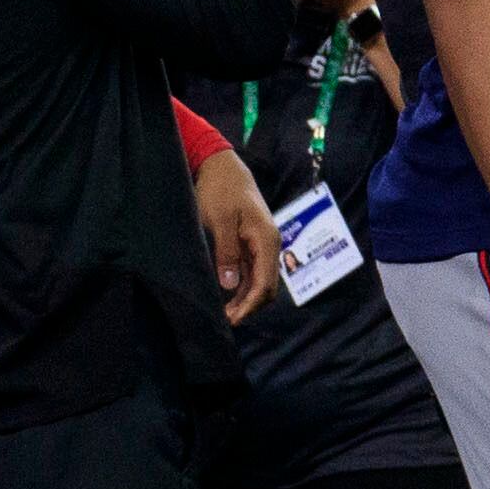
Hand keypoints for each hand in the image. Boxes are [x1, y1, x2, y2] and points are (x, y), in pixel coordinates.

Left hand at [195, 149, 282, 320]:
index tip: (233, 319)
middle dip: (250, 306)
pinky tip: (228, 296)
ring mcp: (262, 244)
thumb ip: (227, 252)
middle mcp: (269, 244)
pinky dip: (243, 287)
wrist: (223, 167)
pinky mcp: (251, 243)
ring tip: (226, 313)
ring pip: (260, 280)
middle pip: (267, 285)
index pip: (265, 282)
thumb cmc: (221, 190)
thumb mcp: (220, 221)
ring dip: (246, 299)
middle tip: (227, 321)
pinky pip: (252, 271)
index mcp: (266, 239)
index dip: (251, 304)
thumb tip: (230, 285)